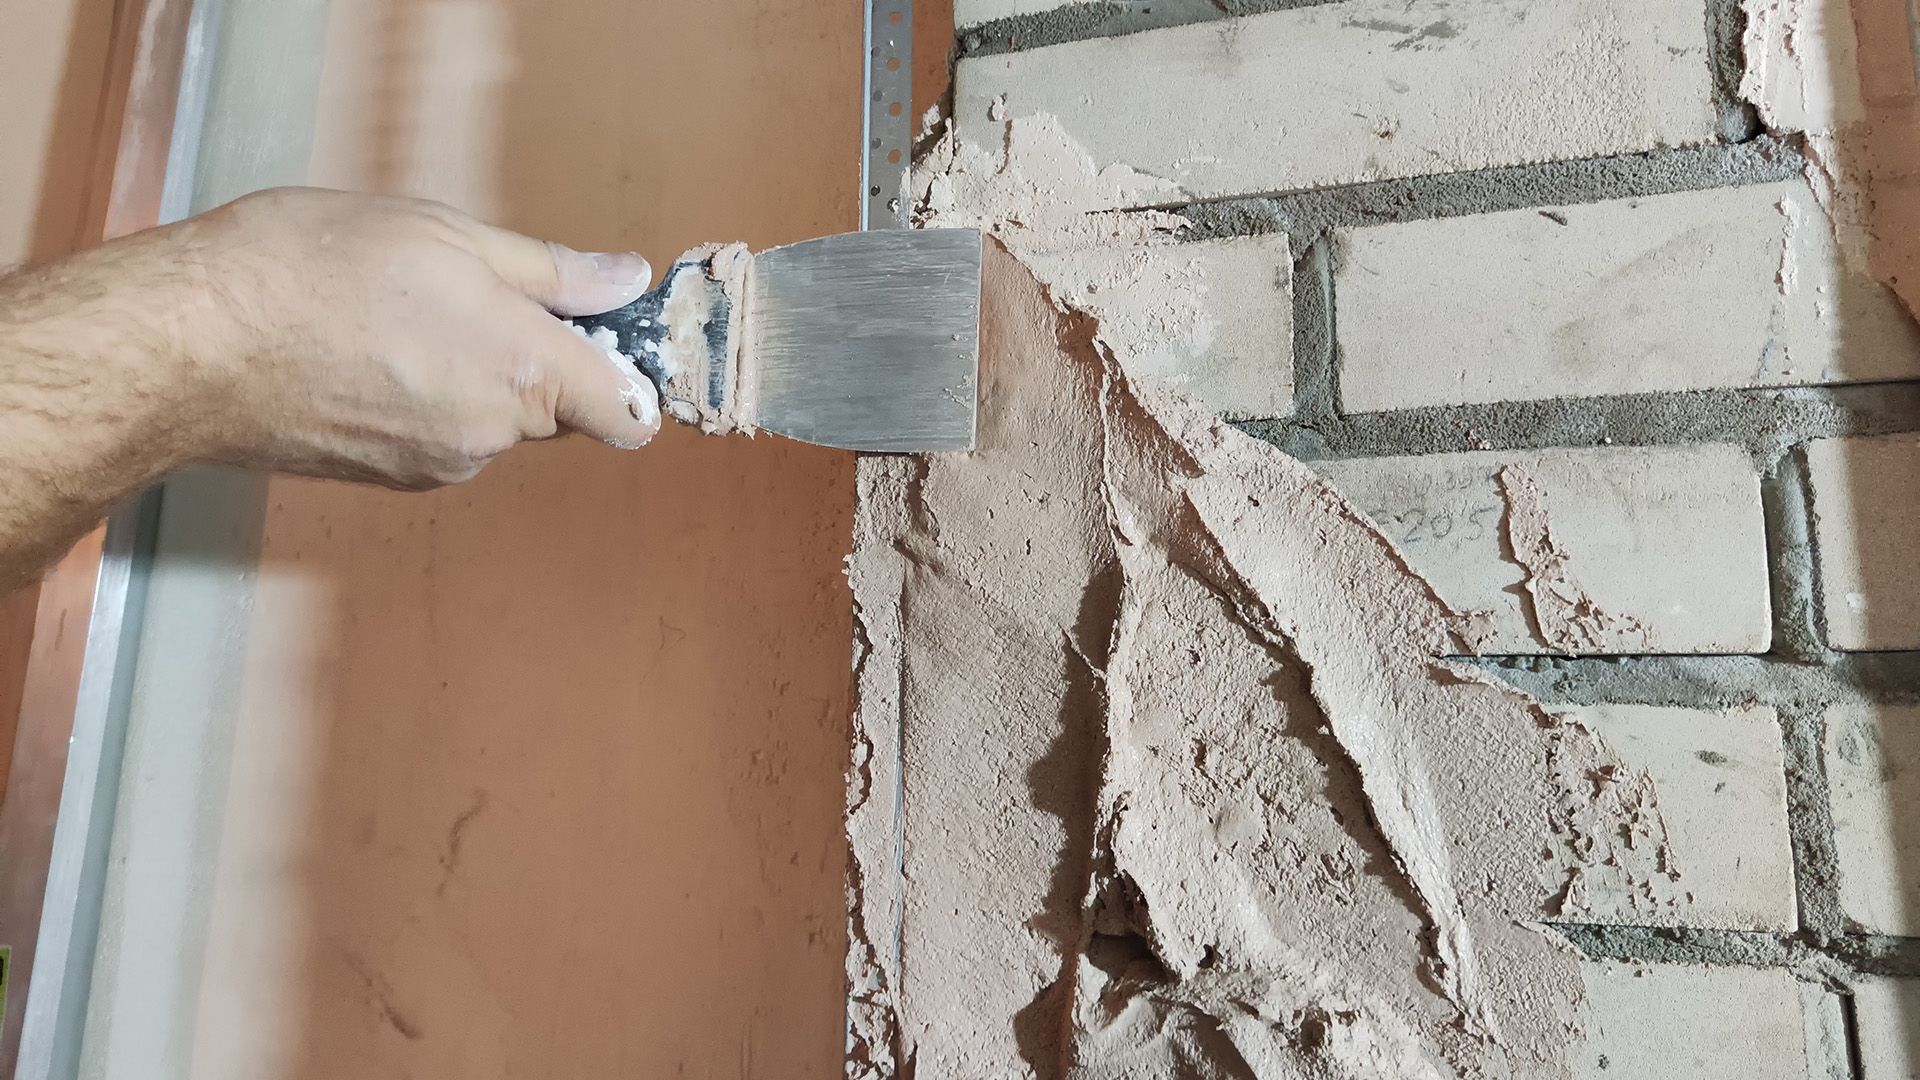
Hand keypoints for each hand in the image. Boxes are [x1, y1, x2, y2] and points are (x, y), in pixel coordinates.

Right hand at [169, 187, 661, 487]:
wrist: (191, 344)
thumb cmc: (310, 270)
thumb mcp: (447, 235)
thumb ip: (551, 272)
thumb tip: (625, 282)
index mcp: (524, 372)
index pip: (630, 413)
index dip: (631, 377)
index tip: (609, 338)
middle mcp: (492, 435)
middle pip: (558, 411)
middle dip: (535, 360)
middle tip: (469, 295)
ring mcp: (439, 465)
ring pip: (494, 422)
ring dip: (471, 376)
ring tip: (398, 317)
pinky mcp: (390, 480)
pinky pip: (440, 438)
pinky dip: (423, 400)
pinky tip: (367, 353)